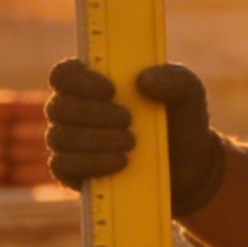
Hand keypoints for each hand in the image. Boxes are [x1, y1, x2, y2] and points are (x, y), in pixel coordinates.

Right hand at [44, 59, 226, 215]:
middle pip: (59, 107)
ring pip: (60, 137)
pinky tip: (120, 162)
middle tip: (128, 120)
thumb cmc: (180, 120)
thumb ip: (175, 79)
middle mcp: (73, 111)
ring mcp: (69, 142)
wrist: (187, 167)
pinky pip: (63, 166)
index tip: (111, 90)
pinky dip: (92, 163)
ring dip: (96, 140)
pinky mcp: (72, 171)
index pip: (63, 75)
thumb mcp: (189, 94)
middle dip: (94, 114)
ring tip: (131, 143)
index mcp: (93, 83)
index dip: (80, 81)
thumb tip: (143, 81)